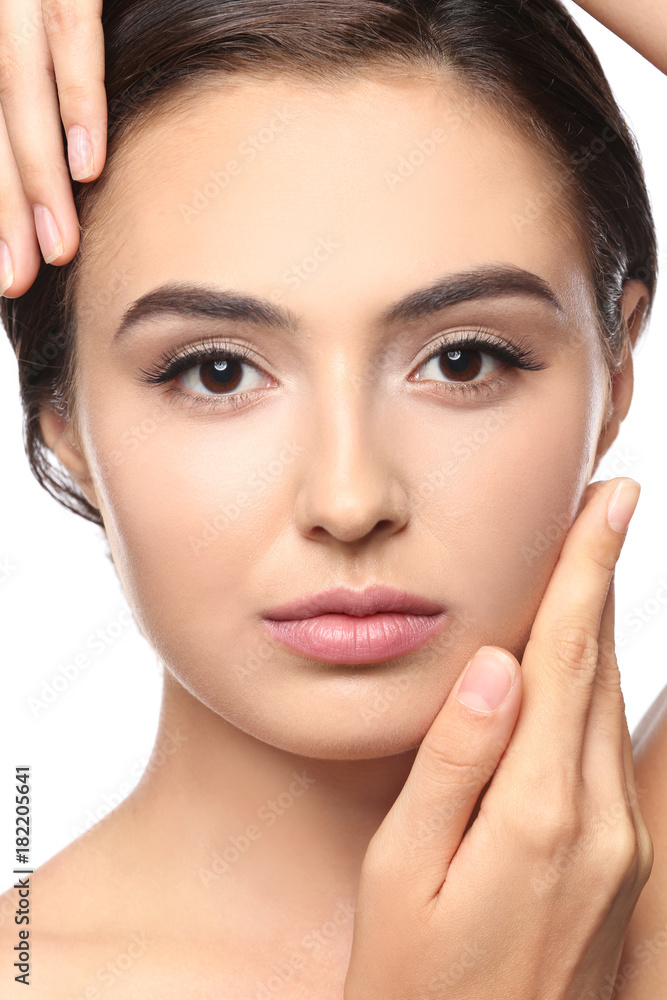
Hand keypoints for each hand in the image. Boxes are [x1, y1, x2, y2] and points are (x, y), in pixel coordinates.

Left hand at [0, 0, 104, 295]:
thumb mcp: (36, 25)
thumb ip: (40, 81)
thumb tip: (71, 168)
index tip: (3, 264)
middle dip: (6, 207)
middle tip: (17, 278)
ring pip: (18, 92)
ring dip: (38, 178)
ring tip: (57, 247)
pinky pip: (71, 33)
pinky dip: (80, 103)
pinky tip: (89, 165)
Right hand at [344, 477, 653, 999]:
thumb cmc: (413, 982)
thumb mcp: (403, 872)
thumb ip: (452, 763)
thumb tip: (493, 665)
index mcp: (538, 813)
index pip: (564, 659)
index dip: (585, 572)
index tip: (609, 503)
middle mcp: (600, 825)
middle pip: (600, 671)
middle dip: (600, 581)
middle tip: (605, 507)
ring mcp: (624, 851)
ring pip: (616, 708)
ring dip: (605, 629)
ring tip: (591, 566)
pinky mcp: (627, 871)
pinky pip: (621, 755)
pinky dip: (606, 692)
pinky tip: (590, 668)